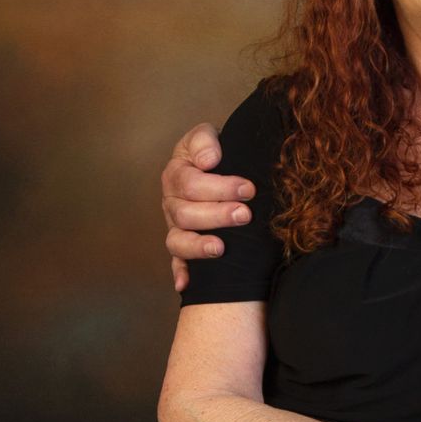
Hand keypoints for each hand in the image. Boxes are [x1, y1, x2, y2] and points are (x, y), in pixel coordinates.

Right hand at [162, 123, 254, 295]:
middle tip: (244, 215)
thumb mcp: (208, 136)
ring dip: (199, 245)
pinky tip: (186, 285)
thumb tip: (209, 160)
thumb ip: (204, 141)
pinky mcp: (182, 247)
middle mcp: (172, 202)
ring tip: (221, 248)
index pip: (190, 183)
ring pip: (177, 240)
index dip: (219, 187)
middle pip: (184, 214)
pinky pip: (177, 263)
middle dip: (216, 215)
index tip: (248, 189)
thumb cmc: (218, 152)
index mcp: (177, 173)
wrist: (222, 166)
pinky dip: (180, 274)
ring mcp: (176, 227)